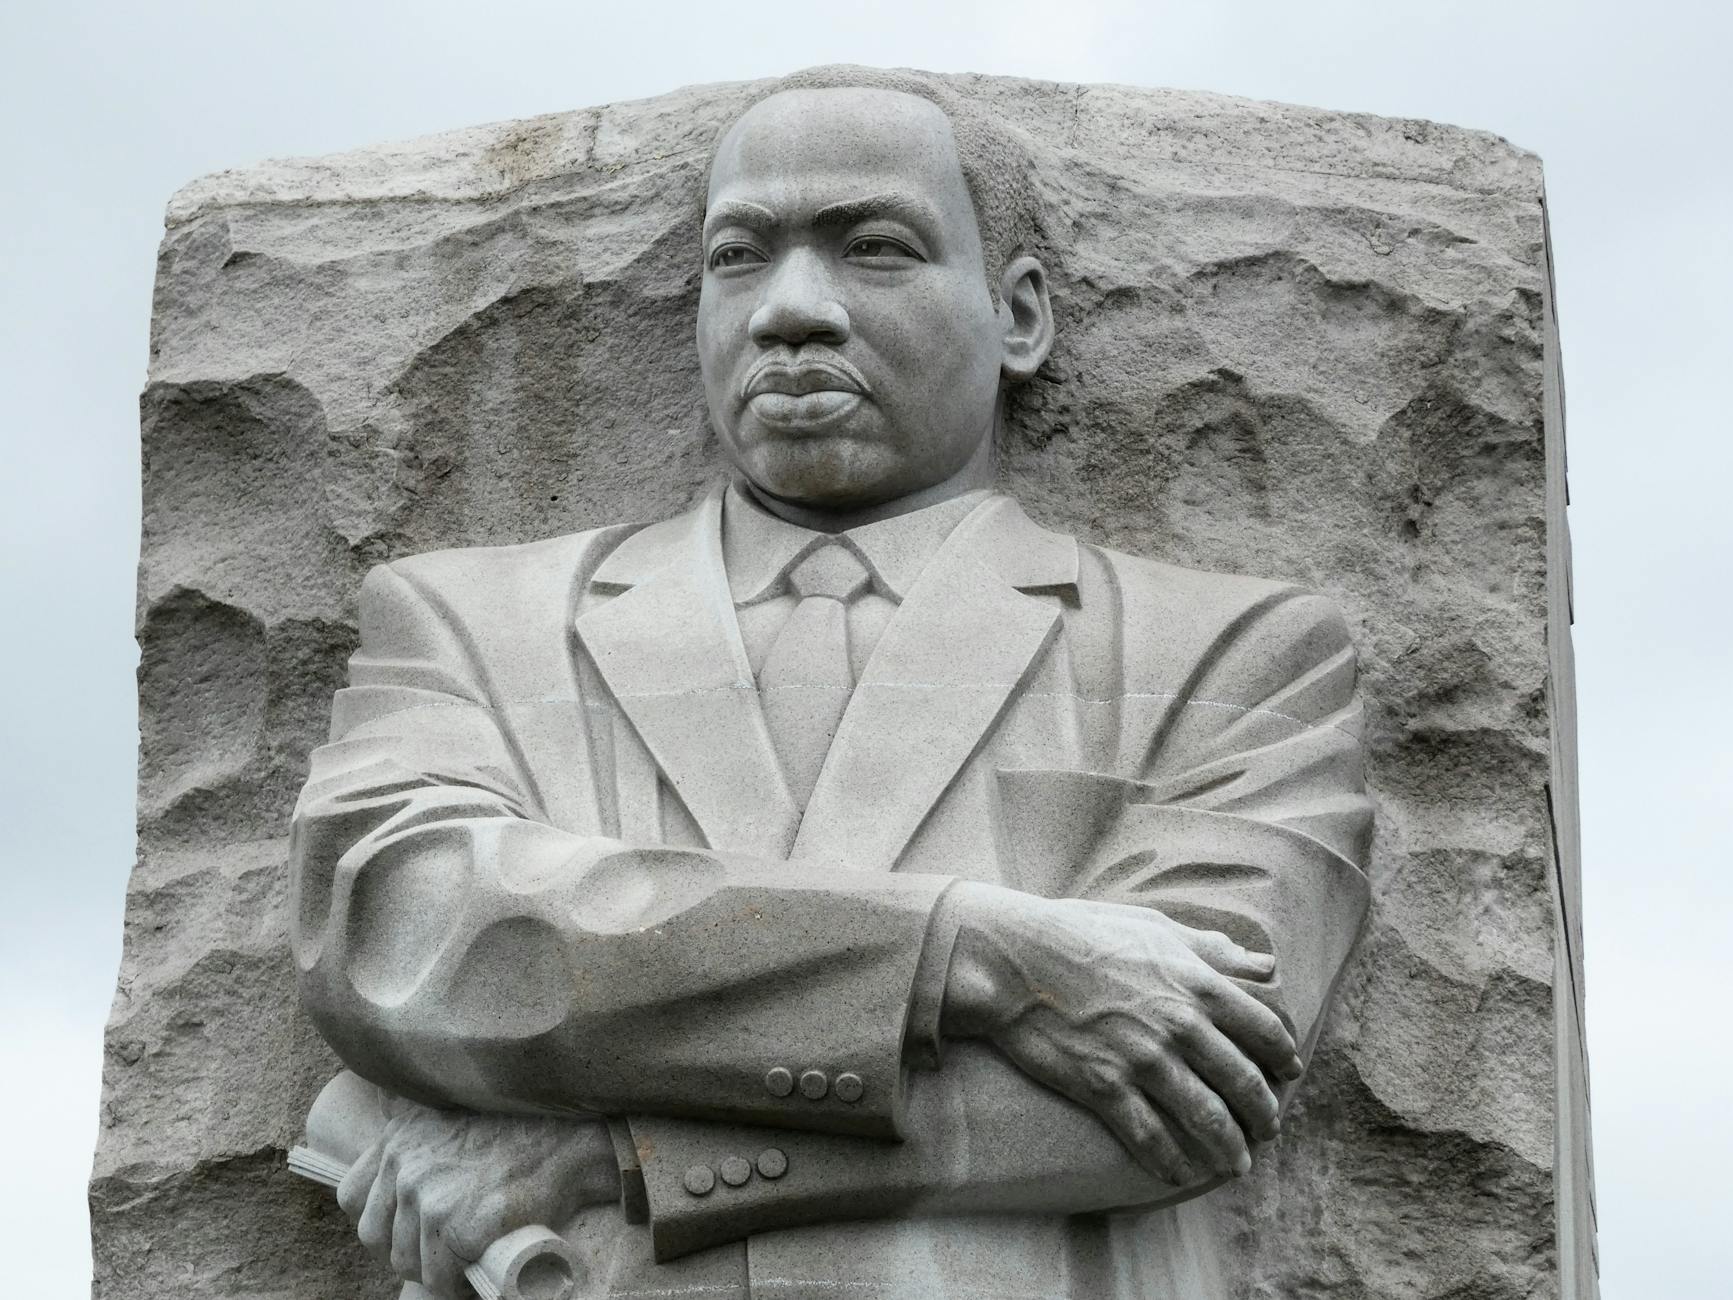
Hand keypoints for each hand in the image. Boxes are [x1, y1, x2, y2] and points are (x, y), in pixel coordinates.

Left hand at [337, 1104, 620, 1297]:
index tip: (412, 1226)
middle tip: (446, 1248)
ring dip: (435, 1268)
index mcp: (398, 1137)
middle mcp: (404, 1163)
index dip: (382, 1219)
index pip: (353, 1197)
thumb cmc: (522, 1133)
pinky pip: (438, 1278)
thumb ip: (419, 1138)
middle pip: (375, 1237)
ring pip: (405, 1263)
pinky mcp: (455, 1224)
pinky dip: (456, 1283)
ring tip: (466, 1258)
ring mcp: (427, 1194)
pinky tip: (477, 1268)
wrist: (569, 1142)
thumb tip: (403, 1166)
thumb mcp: (453, 1118)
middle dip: (408, 1249)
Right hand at [941, 883, 1300, 1184]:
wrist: (1015, 958)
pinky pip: (1150, 1137)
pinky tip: (1179, 1174)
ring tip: (1236, 1164)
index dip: (1283, 1057)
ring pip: (1206, 1119)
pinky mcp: (1105, 1087)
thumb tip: (1263, 963)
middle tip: (1268, 1130)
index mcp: (1197, 983)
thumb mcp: (1154, 927)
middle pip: (1243, 1083)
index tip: (1289, 1073)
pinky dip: (1170, 1163)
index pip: (1264, 1030)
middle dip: (1264, 1114)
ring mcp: (1144, 1059)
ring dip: (1229, 1149)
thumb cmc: (1082, 933)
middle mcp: (1180, 1025)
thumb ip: (1211, 950)